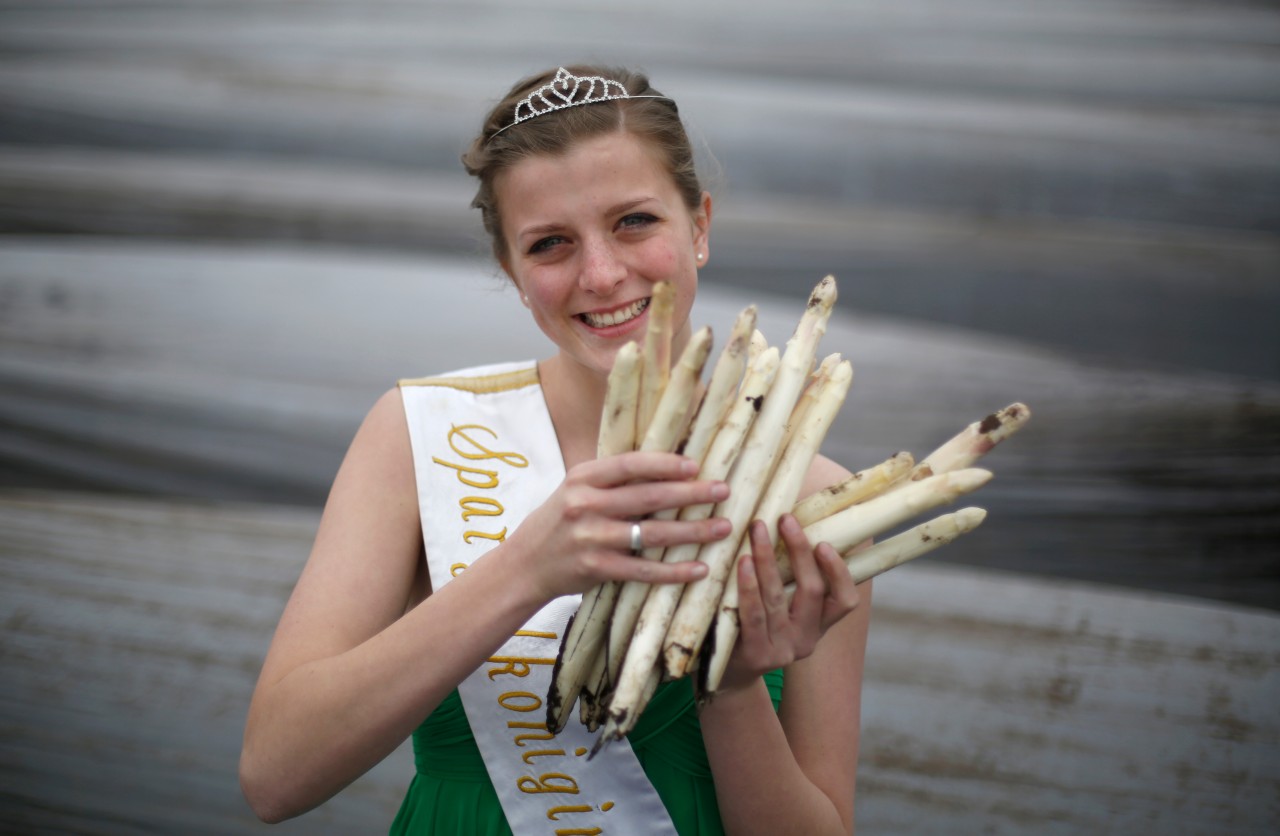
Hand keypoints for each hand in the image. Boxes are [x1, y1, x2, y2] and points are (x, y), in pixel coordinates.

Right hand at [507, 451, 730, 601]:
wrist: (523, 565)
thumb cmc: (559, 522)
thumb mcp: (577, 490)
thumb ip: (612, 479)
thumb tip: (666, 465)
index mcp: (583, 478)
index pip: (629, 464)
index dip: (664, 463)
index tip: (696, 465)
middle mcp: (585, 504)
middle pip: (648, 497)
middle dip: (691, 493)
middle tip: (723, 491)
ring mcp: (591, 538)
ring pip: (652, 534)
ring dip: (692, 531)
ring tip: (723, 528)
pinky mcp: (596, 568)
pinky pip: (643, 570)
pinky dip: (674, 571)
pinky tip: (699, 569)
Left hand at [718, 513, 861, 692]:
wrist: (726, 677)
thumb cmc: (753, 628)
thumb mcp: (781, 609)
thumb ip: (790, 580)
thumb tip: (791, 524)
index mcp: (819, 627)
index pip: (845, 601)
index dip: (839, 572)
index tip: (822, 542)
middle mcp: (806, 640)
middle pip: (812, 590)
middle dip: (799, 550)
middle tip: (785, 519)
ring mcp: (781, 650)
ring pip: (778, 597)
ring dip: (768, 559)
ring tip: (758, 530)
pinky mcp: (755, 656)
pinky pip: (752, 615)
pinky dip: (748, 586)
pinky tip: (743, 562)